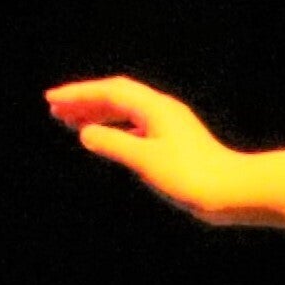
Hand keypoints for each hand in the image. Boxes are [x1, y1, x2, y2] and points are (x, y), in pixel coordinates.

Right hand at [44, 75, 246, 219]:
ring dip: (97, 114)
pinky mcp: (175, 141)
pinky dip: (115, 128)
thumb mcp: (146, 160)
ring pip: (126, 111)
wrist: (234, 192)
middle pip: (117, 96)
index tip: (51, 100)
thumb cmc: (192, 176)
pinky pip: (136, 126)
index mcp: (155, 108)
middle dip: (84, 100)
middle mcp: (163, 110)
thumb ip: (113, 144)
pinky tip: (103, 137)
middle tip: (54, 109)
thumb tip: (86, 133)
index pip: (109, 92)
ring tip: (70, 122)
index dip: (77, 94)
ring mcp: (170, 125)